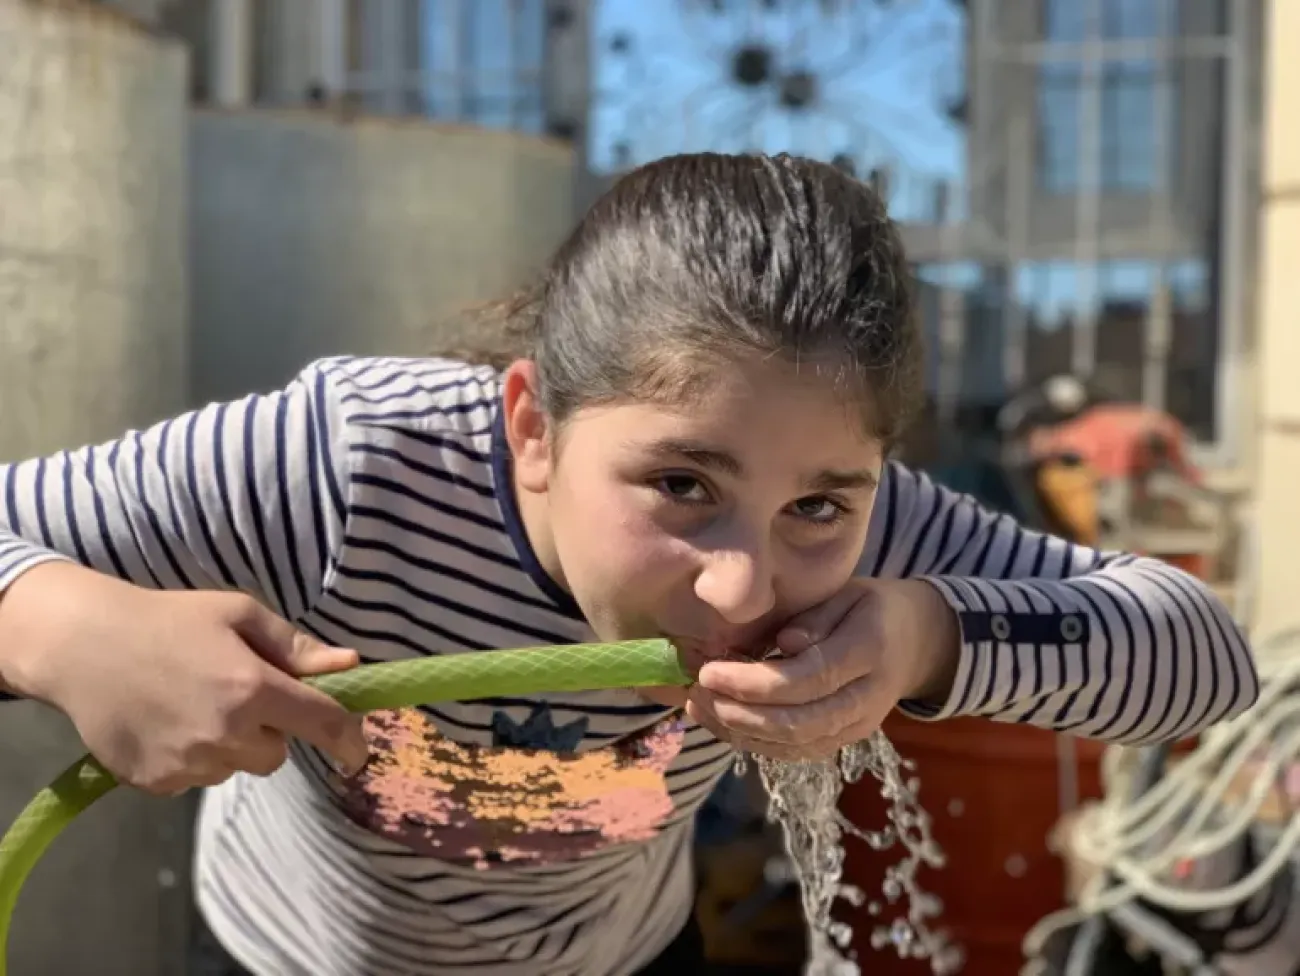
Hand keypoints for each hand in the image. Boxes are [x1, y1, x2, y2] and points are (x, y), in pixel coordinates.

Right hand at [0, 563, 368, 793]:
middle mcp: (225, 735)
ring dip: (231, 746)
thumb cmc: (169, 621)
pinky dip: (193, 759)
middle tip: (237, 695)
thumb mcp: (238, 615)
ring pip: (236, 769)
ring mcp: (188, 765)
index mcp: (253, 689)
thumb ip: (296, 647)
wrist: (83, 647)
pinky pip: (197, 780)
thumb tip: (348, 665)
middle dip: (269, 730)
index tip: (357, 754)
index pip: (323, 725)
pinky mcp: (156, 783)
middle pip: (276, 755)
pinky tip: (168, 724)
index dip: (349, 742)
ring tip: (194, 705)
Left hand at [684, 579, 960, 759]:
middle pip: (798, 721)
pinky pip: (794, 751)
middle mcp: (866, 699)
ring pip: (793, 743)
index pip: (807, 679)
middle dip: (739, 712)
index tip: (710, 671)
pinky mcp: (841, 741)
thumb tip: (783, 643)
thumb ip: (815, 618)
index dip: (754, 682)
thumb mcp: (846, 594)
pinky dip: (753, 741)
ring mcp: (855, 727)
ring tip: (698, 705)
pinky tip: (720, 721)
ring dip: (739, 730)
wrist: (913, 643)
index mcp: (869, 652)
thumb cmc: (868, 608)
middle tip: (696, 691)